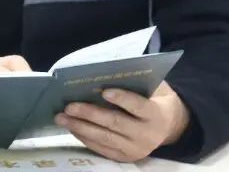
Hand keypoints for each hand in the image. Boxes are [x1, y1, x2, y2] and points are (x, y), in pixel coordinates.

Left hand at [56, 81, 189, 161]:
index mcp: (156, 114)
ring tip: (61, 117)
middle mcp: (147, 135)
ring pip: (105, 138)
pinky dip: (84, 137)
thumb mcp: (151, 87)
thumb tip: (103, 70)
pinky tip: (71, 127)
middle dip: (90, 114)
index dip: (122, 99)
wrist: (167, 126)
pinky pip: (102, 149)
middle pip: (116, 123)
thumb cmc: (152, 98)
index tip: (104, 91)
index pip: (139, 106)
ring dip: (80, 127)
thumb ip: (133, 81)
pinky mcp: (125, 158)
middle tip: (69, 106)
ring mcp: (136, 149)